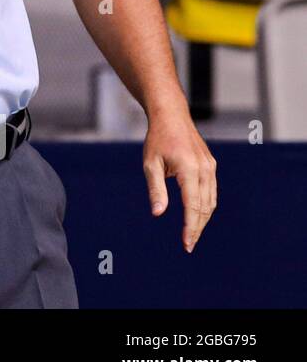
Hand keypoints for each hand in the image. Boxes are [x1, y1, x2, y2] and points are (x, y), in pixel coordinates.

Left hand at [142, 111, 216, 252]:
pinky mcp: (211, 166)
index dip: (191, 227)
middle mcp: (204, 170)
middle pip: (204, 207)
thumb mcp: (150, 164)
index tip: (187, 244)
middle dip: (197, 228)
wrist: (171, 116)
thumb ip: (156, 189)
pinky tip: (197, 215)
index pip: (193, 206)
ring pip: (211, 201)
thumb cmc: (157, 140)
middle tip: (189, 245)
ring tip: (192, 234)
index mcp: (189, 169)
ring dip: (203, 219)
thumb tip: (158, 214)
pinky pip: (211, 191)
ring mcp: (210, 167)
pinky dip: (206, 206)